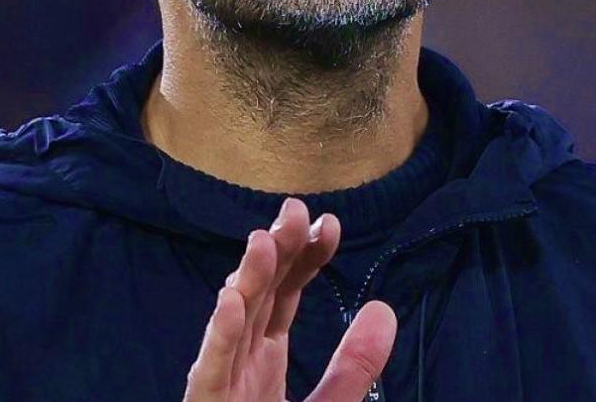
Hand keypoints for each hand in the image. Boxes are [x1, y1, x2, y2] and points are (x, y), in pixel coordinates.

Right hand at [184, 198, 396, 401]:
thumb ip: (353, 366)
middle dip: (275, 252)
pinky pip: (210, 371)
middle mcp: (240, 361)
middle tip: (294, 211)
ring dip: (246, 280)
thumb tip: (384, 308)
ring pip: (231, 324)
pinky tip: (230, 303)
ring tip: (264, 241)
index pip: (285, 292)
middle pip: (258, 295)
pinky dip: (219, 337)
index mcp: (264, 357)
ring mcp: (220, 384)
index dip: (305, 256)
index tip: (331, 225)